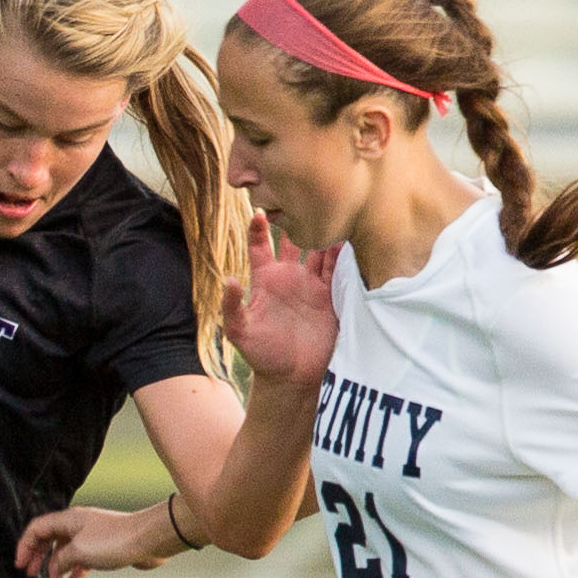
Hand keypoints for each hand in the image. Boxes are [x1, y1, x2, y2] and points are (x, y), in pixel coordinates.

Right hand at [14, 501, 183, 577]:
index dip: (25, 546)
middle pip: (49, 538)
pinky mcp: (104, 547)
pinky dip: (74, 568)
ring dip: (56, 565)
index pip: (37, 529)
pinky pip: (82, 557)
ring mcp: (91, 535)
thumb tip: (53, 571)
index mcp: (68, 519)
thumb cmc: (115, 541)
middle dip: (37, 556)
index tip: (19, 564)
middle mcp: (78, 524)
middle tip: (29, 573)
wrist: (149, 540)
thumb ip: (60, 561)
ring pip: (65, 549)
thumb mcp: (79, 552)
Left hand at [214, 215, 336, 387]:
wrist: (293, 378)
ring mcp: (312, 284)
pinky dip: (343, 256)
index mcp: (266, 278)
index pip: (262, 244)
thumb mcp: (239, 331)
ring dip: (325, 234)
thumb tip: (229, 280)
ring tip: (331, 214)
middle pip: (296, 238)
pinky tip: (348, 240)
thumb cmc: (262, 355)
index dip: (259, 227)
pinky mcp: (332, 295)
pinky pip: (339, 270)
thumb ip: (232, 306)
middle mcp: (290, 276)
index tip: (260, 210)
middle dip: (299, 220)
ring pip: (320, 250)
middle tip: (304, 199)